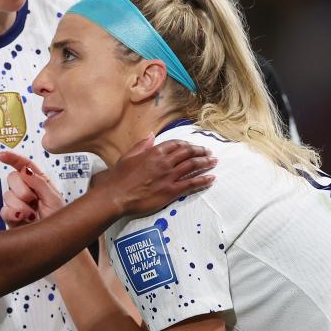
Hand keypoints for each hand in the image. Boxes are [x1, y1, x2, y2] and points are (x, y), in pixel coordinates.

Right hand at [0, 151, 65, 225]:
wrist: (54, 241)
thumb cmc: (58, 221)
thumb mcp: (54, 199)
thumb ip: (40, 183)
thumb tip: (25, 170)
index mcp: (39, 182)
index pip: (24, 165)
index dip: (13, 159)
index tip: (2, 155)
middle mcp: (27, 190)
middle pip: (12, 177)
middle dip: (22, 189)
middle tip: (33, 200)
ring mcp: (17, 203)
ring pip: (7, 194)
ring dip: (21, 205)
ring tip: (32, 215)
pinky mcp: (10, 216)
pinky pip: (4, 210)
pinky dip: (13, 214)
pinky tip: (23, 218)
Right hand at [95, 137, 215, 216]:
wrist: (116, 195)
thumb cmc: (119, 176)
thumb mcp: (128, 155)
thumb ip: (142, 145)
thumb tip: (151, 135)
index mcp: (154, 152)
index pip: (176, 144)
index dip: (186, 144)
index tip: (192, 146)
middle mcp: (165, 162)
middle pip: (188, 153)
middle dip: (200, 151)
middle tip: (208, 152)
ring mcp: (170, 176)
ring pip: (193, 166)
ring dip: (205, 162)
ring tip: (214, 161)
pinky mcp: (172, 190)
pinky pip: (192, 183)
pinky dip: (203, 180)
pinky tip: (211, 178)